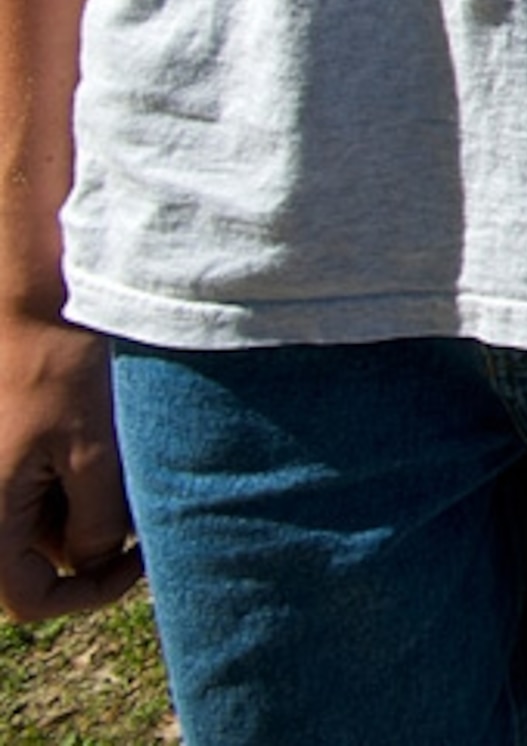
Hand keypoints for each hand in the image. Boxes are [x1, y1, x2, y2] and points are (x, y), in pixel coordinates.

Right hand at [0, 312, 140, 622]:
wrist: (30, 301)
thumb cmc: (60, 368)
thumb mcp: (93, 450)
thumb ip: (96, 519)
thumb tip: (95, 561)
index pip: (31, 598)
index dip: (90, 593)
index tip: (139, 557)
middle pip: (40, 561)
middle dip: (94, 540)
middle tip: (138, 494)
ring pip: (44, 524)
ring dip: (86, 506)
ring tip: (115, 452)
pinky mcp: (4, 455)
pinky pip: (39, 490)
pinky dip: (73, 479)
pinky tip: (96, 437)